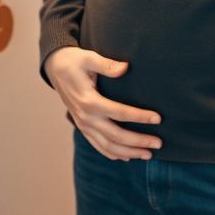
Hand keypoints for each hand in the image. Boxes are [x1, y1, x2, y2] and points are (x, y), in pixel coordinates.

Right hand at [44, 47, 161, 160]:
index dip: (140, 117)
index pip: (120, 113)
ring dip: (128, 152)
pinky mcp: (82, 126)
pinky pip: (97, 145)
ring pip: (107, 146)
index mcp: (89, 101)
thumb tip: (125, 68)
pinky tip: (126, 157)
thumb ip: (107, 65)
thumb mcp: (88, 57)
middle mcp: (86, 117)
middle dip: (138, 141)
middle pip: (116, 136)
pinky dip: (112, 153)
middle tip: (159, 144)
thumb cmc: (74, 61)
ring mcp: (83, 124)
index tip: (158, 118)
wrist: (55, 67)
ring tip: (148, 154)